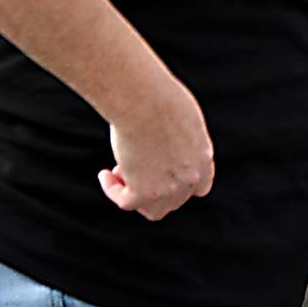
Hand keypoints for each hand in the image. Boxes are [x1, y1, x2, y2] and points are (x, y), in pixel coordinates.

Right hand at [97, 78, 214, 220]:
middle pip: (173, 201)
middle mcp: (190, 177)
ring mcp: (169, 188)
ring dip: (135, 194)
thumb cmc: (159, 97)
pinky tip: (104, 175)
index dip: (179, 185)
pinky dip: (112, 191)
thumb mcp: (181, 116)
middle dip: (153, 187)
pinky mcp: (143, 192)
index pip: (198, 187)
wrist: (145, 100)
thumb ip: (177, 137)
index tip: (161, 173)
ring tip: (118, 172)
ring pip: (151, 209)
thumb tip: (160, 140)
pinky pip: (125, 202)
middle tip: (134, 170)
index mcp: (203, 157)